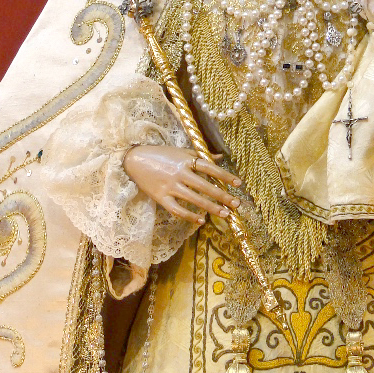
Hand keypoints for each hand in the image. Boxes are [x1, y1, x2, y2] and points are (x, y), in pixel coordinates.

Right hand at [123, 145, 241, 224]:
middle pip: (205, 186)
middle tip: (236, 204)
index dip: (225, 175)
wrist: (134, 159)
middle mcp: (180, 173)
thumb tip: (220, 156)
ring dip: (211, 207)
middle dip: (222, 195)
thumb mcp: (181, 151)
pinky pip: (177, 209)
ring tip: (225, 214)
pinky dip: (190, 216)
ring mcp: (170, 186)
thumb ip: (200, 155)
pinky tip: (201, 221)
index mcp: (186, 160)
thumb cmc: (161, 154)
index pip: (210, 168)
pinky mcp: (160, 198)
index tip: (238, 184)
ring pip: (194, 199)